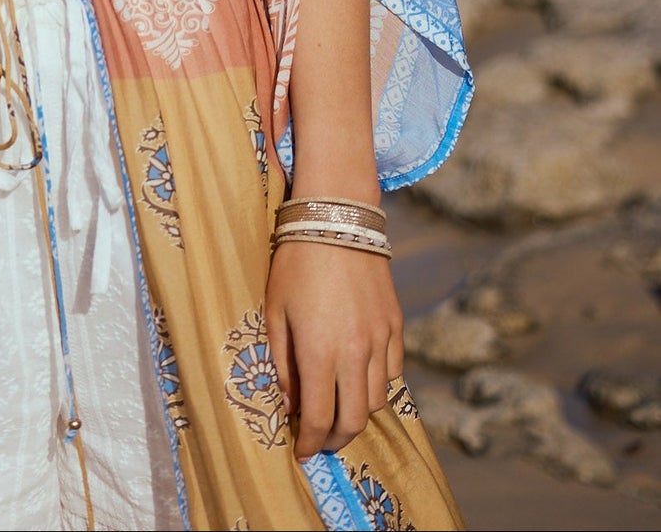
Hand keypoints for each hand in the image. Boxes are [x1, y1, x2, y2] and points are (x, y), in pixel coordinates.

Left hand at [265, 238, 403, 460]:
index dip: (311, 443)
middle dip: (336, 439)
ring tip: (338, 410)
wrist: (336, 217)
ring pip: (376, 400)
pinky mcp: (395, 325)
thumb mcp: (274, 311)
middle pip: (354, 420)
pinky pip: (392, 372)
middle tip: (321, 441)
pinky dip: (377, 386)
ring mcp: (380, 339)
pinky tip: (359, 379)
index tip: (302, 452)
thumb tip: (290, 403)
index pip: (320, 418)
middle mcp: (355, 352)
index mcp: (319, 351)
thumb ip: (282, 363)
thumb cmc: (294, 263)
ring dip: (356, 414)